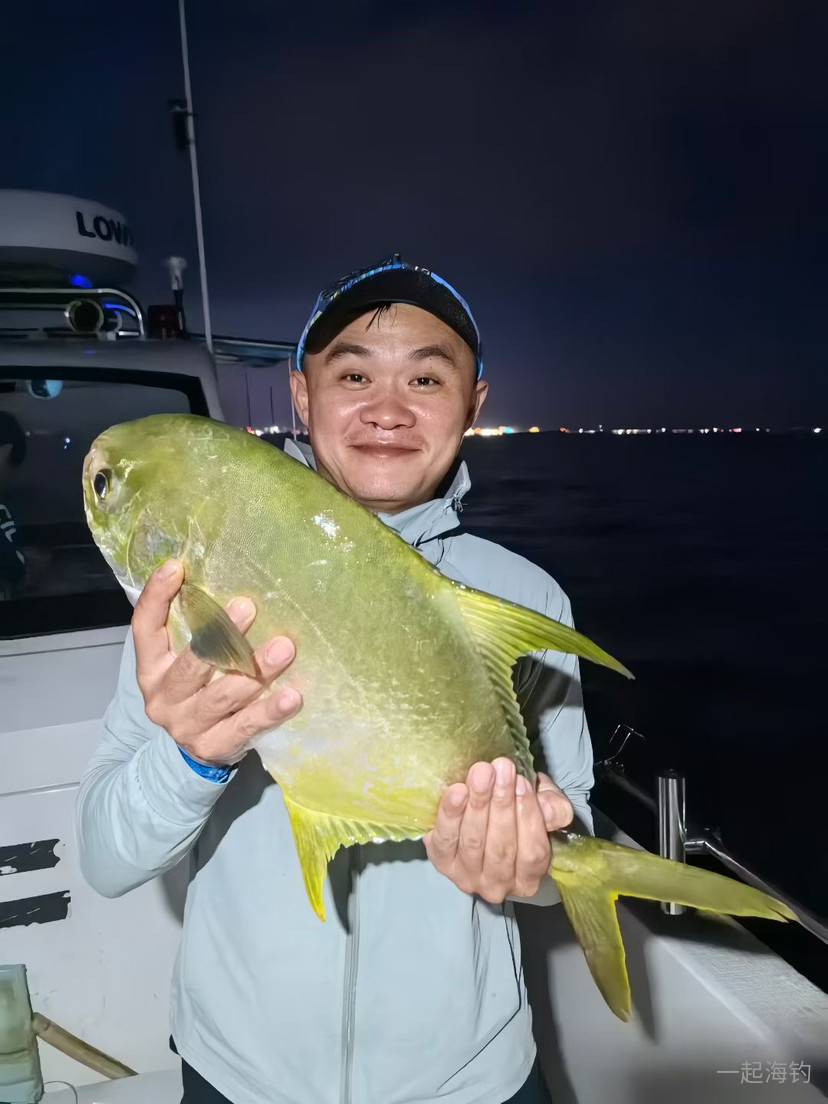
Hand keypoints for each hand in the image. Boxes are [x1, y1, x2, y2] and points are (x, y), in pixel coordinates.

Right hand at [132, 560, 301, 765]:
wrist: (188, 757)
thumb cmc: (194, 693)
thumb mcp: (180, 663)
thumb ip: (192, 630)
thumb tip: (218, 577)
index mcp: (151, 670)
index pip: (144, 629)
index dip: (156, 597)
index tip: (176, 567)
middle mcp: (163, 698)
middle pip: (191, 664)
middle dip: (221, 635)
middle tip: (248, 606)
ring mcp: (188, 726)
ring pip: (223, 695)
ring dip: (255, 670)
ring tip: (284, 648)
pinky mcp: (215, 747)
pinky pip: (246, 726)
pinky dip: (270, 711)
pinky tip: (292, 696)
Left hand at [424, 758, 572, 902]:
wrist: (483, 812)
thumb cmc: (519, 813)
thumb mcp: (545, 807)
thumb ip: (555, 809)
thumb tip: (549, 810)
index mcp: (528, 879)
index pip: (533, 852)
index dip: (529, 816)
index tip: (522, 782)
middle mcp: (498, 886)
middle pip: (501, 847)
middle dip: (502, 804)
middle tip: (501, 769)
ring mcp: (467, 878)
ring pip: (473, 842)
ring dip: (478, 804)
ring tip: (482, 773)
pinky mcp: (442, 862)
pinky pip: (445, 839)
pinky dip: (451, 814)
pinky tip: (457, 791)